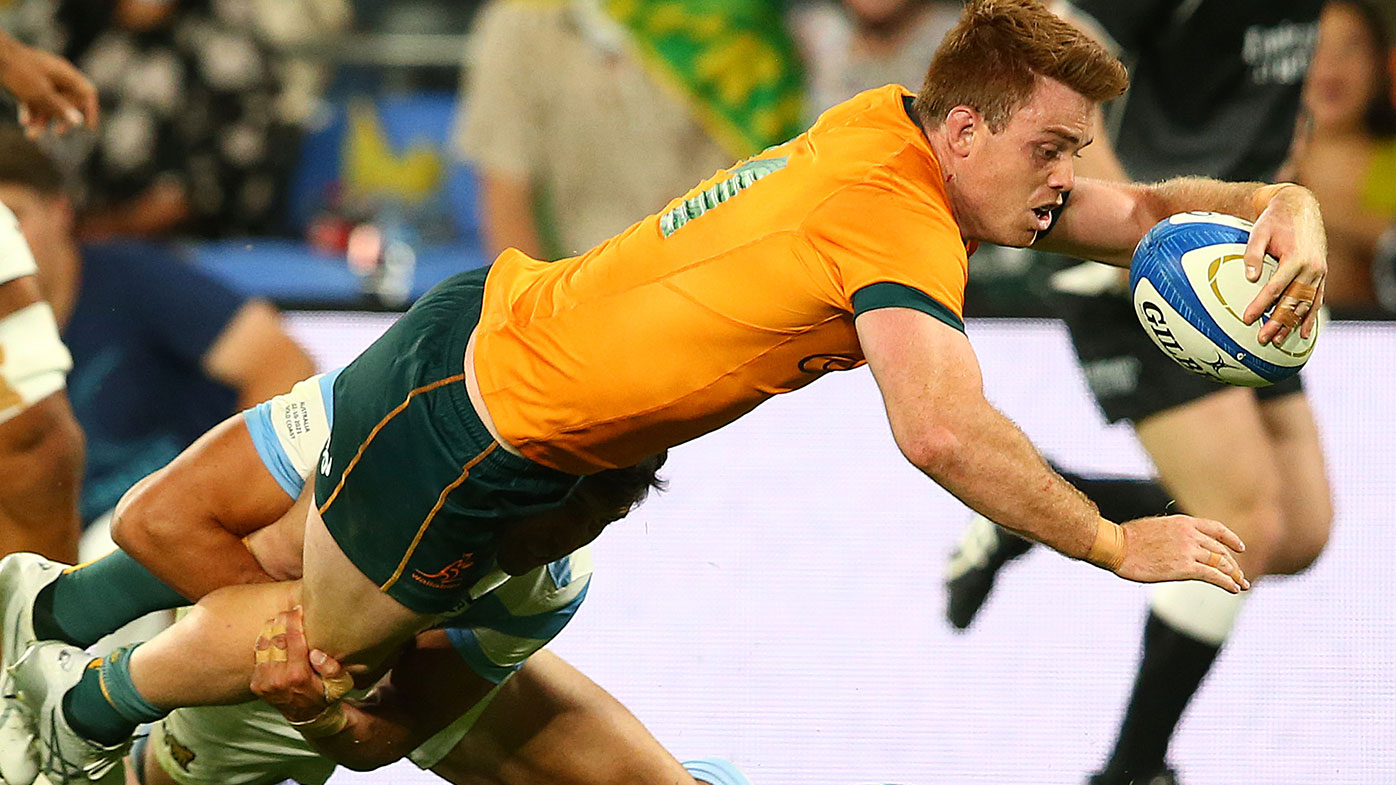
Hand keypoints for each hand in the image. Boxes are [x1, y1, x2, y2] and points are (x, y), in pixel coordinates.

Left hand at [0, 32, 97, 137]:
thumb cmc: (17, 70)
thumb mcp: (40, 93)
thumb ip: (60, 108)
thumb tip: (79, 122)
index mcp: (65, 74)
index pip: (87, 92)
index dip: (90, 110)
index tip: (88, 127)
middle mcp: (56, 75)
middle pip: (68, 101)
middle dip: (61, 119)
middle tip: (58, 132)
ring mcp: (41, 78)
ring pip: (49, 102)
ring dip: (42, 119)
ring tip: (31, 134)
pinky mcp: (27, 81)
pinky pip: (35, 99)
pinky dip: (31, 111)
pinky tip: (24, 122)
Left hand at [250, 606, 352, 722]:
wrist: (308, 717)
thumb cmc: (327, 696)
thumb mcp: (341, 684)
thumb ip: (332, 668)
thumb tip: (316, 653)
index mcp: (298, 676)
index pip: (291, 639)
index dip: (293, 621)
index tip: (297, 610)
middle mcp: (277, 679)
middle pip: (274, 639)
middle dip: (281, 621)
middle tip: (288, 613)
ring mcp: (264, 683)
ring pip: (263, 646)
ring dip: (270, 630)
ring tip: (279, 621)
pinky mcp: (256, 685)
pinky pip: (257, 656)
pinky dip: (264, 643)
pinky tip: (273, 637)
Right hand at [1114, 515, 1249, 592]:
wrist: (1116, 546)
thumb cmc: (1127, 538)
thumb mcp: (1155, 527)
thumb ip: (1172, 534)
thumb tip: (1175, 543)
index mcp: (1183, 522)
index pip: (1216, 529)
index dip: (1231, 539)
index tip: (1240, 548)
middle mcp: (1190, 534)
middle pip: (1220, 550)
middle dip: (1233, 564)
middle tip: (1241, 576)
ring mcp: (1188, 550)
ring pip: (1220, 563)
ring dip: (1234, 575)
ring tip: (1241, 585)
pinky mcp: (1184, 568)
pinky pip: (1213, 575)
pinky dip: (1226, 583)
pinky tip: (1234, 589)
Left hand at [1242, 184, 1325, 345]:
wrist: (1300, 206)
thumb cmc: (1275, 219)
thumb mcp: (1259, 232)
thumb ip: (1253, 255)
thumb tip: (1250, 278)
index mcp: (1296, 258)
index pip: (1276, 288)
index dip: (1261, 305)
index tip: (1247, 318)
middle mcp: (1312, 267)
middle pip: (1293, 301)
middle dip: (1277, 322)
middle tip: (1262, 338)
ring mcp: (1319, 272)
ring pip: (1306, 304)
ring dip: (1292, 323)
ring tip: (1278, 340)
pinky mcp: (1321, 273)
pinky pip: (1317, 299)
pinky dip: (1310, 316)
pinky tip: (1303, 332)